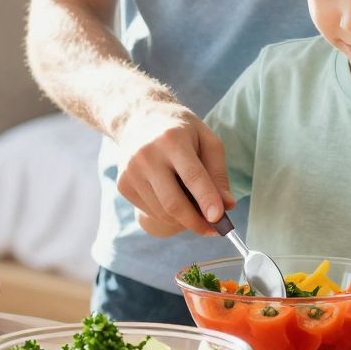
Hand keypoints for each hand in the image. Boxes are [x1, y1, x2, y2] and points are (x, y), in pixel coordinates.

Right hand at [112, 100, 232, 234]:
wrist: (138, 119)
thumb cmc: (180, 130)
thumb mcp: (207, 140)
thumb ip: (218, 173)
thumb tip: (228, 206)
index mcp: (172, 139)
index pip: (192, 176)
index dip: (207, 200)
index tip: (219, 219)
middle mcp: (147, 155)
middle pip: (173, 202)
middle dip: (196, 222)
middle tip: (213, 230)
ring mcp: (131, 172)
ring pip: (162, 212)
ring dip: (183, 220)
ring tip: (196, 211)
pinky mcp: (123, 185)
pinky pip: (150, 211)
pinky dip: (167, 215)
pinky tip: (174, 200)